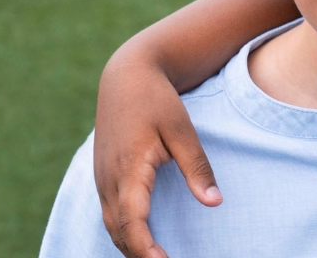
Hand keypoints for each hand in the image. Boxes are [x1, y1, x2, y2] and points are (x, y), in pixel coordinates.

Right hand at [93, 47, 221, 257]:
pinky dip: (123, 232)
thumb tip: (214, 202)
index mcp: (129, 168)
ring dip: (129, 246)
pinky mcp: (103, 176)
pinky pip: (109, 213)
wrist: (125, 76)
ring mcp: (101, 178)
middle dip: (138, 254)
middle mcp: (109, 178)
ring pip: (110, 225)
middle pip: (118, 230)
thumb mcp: (183, 131)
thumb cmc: (156, 101)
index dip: (145, 248)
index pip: (133, 220)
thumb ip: (197, 167)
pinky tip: (140, 241)